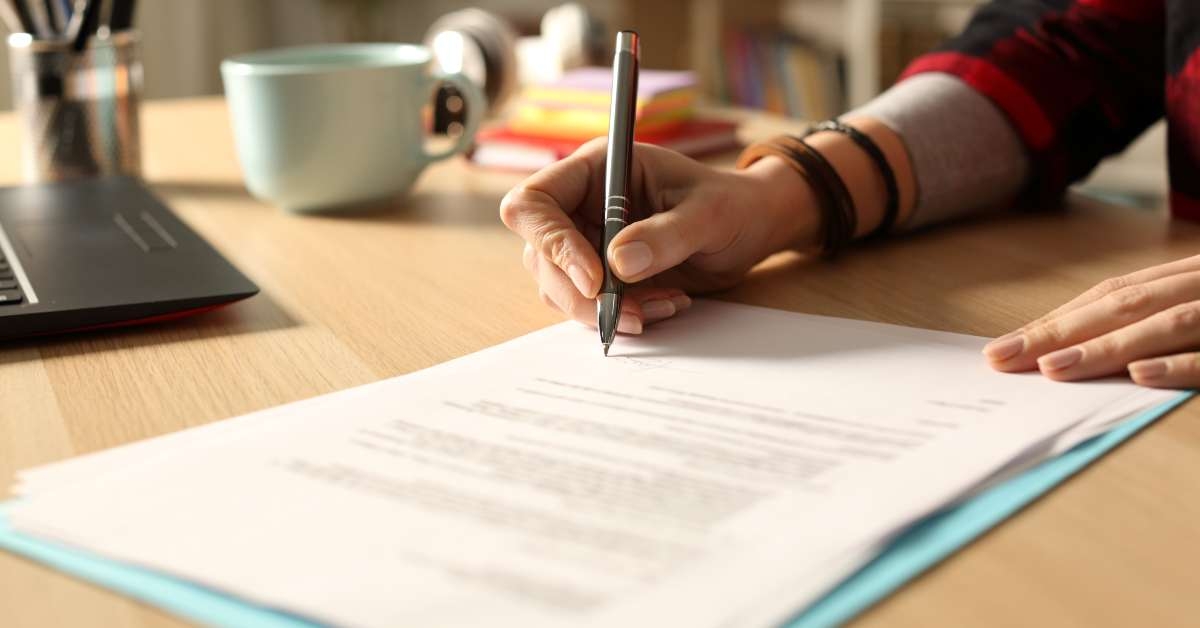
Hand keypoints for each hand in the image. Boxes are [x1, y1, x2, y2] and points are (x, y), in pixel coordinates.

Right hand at [500, 139, 816, 332]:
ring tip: (660, 306)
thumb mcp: (710, 214)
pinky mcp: (600, 274)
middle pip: (540, 254)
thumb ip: (666, 235)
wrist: (751, 229)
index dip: (552, 241)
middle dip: (580, 293)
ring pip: (557, 286)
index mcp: (597, 169)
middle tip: (632, 314)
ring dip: (602, 310)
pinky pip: (586, 304)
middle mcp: (582, 204)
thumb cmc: (733, 205)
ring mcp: (586, 240)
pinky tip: (663, 305)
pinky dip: (619, 316)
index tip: (595, 279)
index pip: (535, 202)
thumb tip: (617, 264)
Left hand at [983, 254, 1199, 387]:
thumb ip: (1154, 314)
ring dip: (1106, 346)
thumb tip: (1076, 347)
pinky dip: (1177, 364)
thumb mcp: (1198, 300)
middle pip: (1125, 306)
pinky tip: (1139, 374)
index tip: (1006, 345)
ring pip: (1166, 324)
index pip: (1112, 295)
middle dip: (1061, 332)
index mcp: (1188, 277)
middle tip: (1005, 356)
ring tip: (1053, 366)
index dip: (1058, 318)